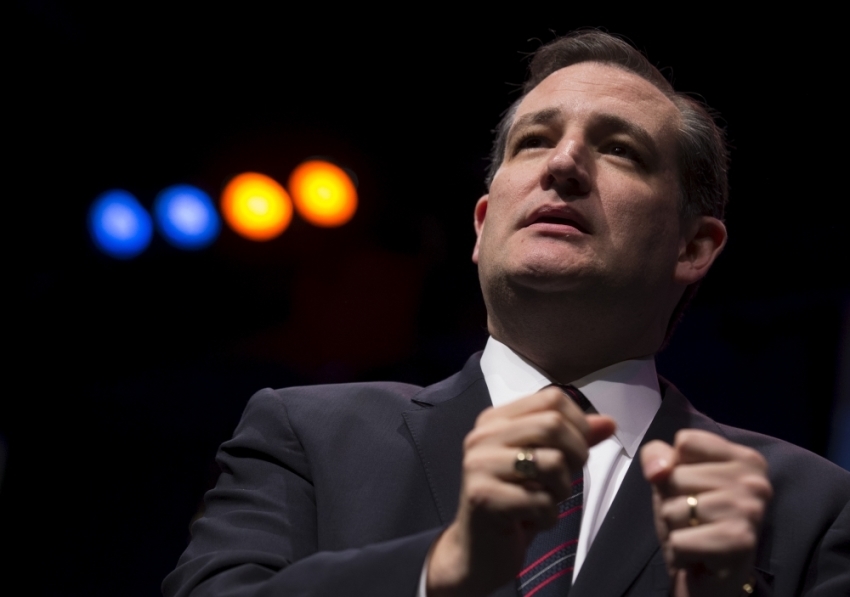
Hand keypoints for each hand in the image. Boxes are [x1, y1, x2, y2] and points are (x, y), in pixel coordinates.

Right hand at [427, 386, 615, 596]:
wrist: (476, 551)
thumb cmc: (514, 504)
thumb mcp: (545, 466)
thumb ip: (574, 440)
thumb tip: (609, 422)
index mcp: (496, 419)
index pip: (552, 398)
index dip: (579, 424)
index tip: (575, 452)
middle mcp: (483, 435)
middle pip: (553, 425)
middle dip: (576, 456)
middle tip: (565, 481)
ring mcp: (478, 465)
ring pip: (552, 462)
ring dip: (561, 491)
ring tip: (544, 501)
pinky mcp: (482, 497)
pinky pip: (541, 501)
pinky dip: (548, 518)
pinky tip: (532, 521)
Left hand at [640, 430, 772, 596]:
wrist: (711, 576)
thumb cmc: (693, 520)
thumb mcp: (670, 478)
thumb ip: (657, 456)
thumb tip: (659, 470)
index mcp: (746, 458)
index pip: (685, 441)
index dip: (676, 466)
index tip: (694, 487)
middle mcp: (755, 480)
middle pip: (676, 475)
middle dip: (672, 500)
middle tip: (695, 518)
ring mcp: (750, 510)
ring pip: (674, 507)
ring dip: (675, 527)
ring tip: (697, 533)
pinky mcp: (740, 542)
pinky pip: (679, 539)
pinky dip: (679, 550)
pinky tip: (699, 553)